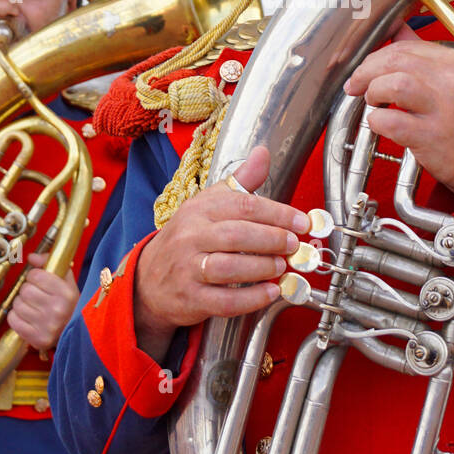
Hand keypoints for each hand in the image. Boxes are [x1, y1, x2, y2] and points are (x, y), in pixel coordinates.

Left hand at [7, 254, 78, 350]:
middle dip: (27, 290)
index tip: (39, 280)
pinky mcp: (38, 339)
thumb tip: (31, 257)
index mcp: (67, 293)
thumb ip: (51, 263)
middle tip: (36, 294)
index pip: (36, 276)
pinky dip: (16, 317)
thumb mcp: (67, 281)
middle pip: (25, 290)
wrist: (76, 332)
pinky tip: (28, 317)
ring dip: (22, 303)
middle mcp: (58, 310)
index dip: (34, 276)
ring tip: (32, 306)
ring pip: (17, 304)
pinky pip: (13, 319)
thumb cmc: (69, 304)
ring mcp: (48, 326)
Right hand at [133, 145, 309, 360]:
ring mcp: (188, 269)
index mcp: (199, 209)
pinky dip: (251, 299)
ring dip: (262, 268)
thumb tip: (263, 153)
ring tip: (282, 266)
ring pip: (229, 268)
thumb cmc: (189, 237)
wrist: (151, 277)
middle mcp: (191, 237)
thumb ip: (241, 181)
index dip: (277, 214)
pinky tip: (270, 292)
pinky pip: (223, 301)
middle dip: (272, 240)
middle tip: (295, 245)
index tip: (302, 222)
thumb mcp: (210, 203)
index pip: (242, 206)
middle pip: (236, 235)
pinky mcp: (190, 298)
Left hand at [344, 25, 453, 199]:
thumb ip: (424, 55)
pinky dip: (376, 121)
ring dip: (373, 91)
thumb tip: (396, 31)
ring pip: (393, 84)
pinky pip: (391, 121)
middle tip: (357, 85)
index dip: (377, 56)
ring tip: (372, 101)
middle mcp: (451, 81)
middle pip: (394, 61)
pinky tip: (379, 123)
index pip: (405, 47)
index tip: (367, 68)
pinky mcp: (431, 136)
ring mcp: (443, 109)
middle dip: (366, 71)